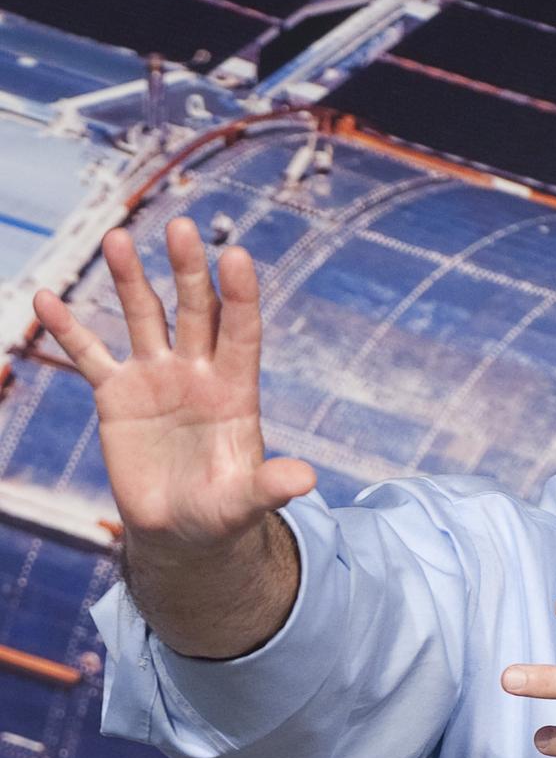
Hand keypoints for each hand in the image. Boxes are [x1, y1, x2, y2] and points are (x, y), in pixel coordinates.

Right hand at [32, 219, 314, 552]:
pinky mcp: (117, 394)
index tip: (236, 255)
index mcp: (236, 391)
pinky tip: (46, 298)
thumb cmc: (222, 514)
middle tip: (182, 228)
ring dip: (129, 279)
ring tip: (117, 238)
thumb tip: (307, 480)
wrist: (181, 529)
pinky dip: (68, 329)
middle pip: (196, 311)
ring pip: (143, 317)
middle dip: (189, 271)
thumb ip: (271, 486)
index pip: (242, 334)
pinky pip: (89, 354)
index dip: (240, 297)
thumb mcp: (246, 503)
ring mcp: (156, 378)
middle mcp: (198, 373)